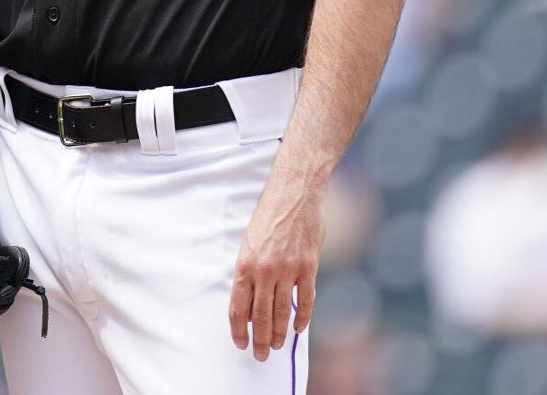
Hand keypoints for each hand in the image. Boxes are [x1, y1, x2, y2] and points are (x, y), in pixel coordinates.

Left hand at [228, 165, 324, 358]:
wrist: (293, 193)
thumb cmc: (269, 215)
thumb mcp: (248, 241)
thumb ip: (249, 270)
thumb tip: (250, 300)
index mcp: (245, 264)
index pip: (238, 307)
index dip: (238, 329)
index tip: (240, 342)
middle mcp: (264, 270)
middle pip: (260, 316)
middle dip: (260, 339)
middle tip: (260, 353)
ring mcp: (288, 270)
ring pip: (282, 313)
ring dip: (279, 334)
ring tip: (277, 345)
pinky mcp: (308, 267)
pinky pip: (305, 300)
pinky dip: (302, 318)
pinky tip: (298, 328)